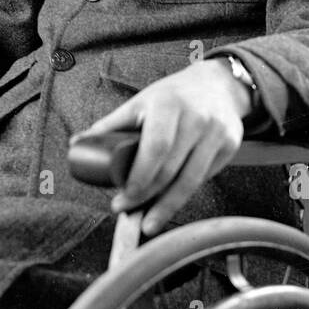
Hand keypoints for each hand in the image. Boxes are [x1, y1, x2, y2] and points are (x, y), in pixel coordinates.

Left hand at [72, 59, 251, 235]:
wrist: (216, 86)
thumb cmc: (172, 97)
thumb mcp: (140, 103)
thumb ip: (111, 125)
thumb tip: (77, 143)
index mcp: (168, 105)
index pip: (156, 147)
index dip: (140, 176)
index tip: (124, 196)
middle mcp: (197, 118)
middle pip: (172, 169)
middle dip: (148, 196)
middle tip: (127, 209)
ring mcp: (217, 132)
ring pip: (191, 180)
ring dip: (168, 206)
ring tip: (149, 222)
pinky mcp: (231, 145)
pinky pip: (205, 177)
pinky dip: (185, 193)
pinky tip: (170, 203)